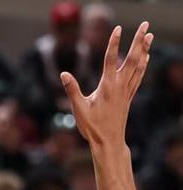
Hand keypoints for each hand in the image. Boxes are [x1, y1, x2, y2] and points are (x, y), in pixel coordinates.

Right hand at [62, 23, 152, 147]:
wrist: (108, 141)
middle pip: (132, 58)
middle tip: (146, 25)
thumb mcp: (78, 108)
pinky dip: (144, 64)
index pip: (111, 59)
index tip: (118, 28)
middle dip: (138, 41)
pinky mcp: (129, 96)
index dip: (114, 43)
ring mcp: (127, 90)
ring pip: (139, 65)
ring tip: (149, 35)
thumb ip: (72, 90)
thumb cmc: (92, 126)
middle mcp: (120, 86)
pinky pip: (139, 76)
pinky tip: (146, 57)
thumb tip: (63, 74)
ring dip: (144, 49)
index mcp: (107, 86)